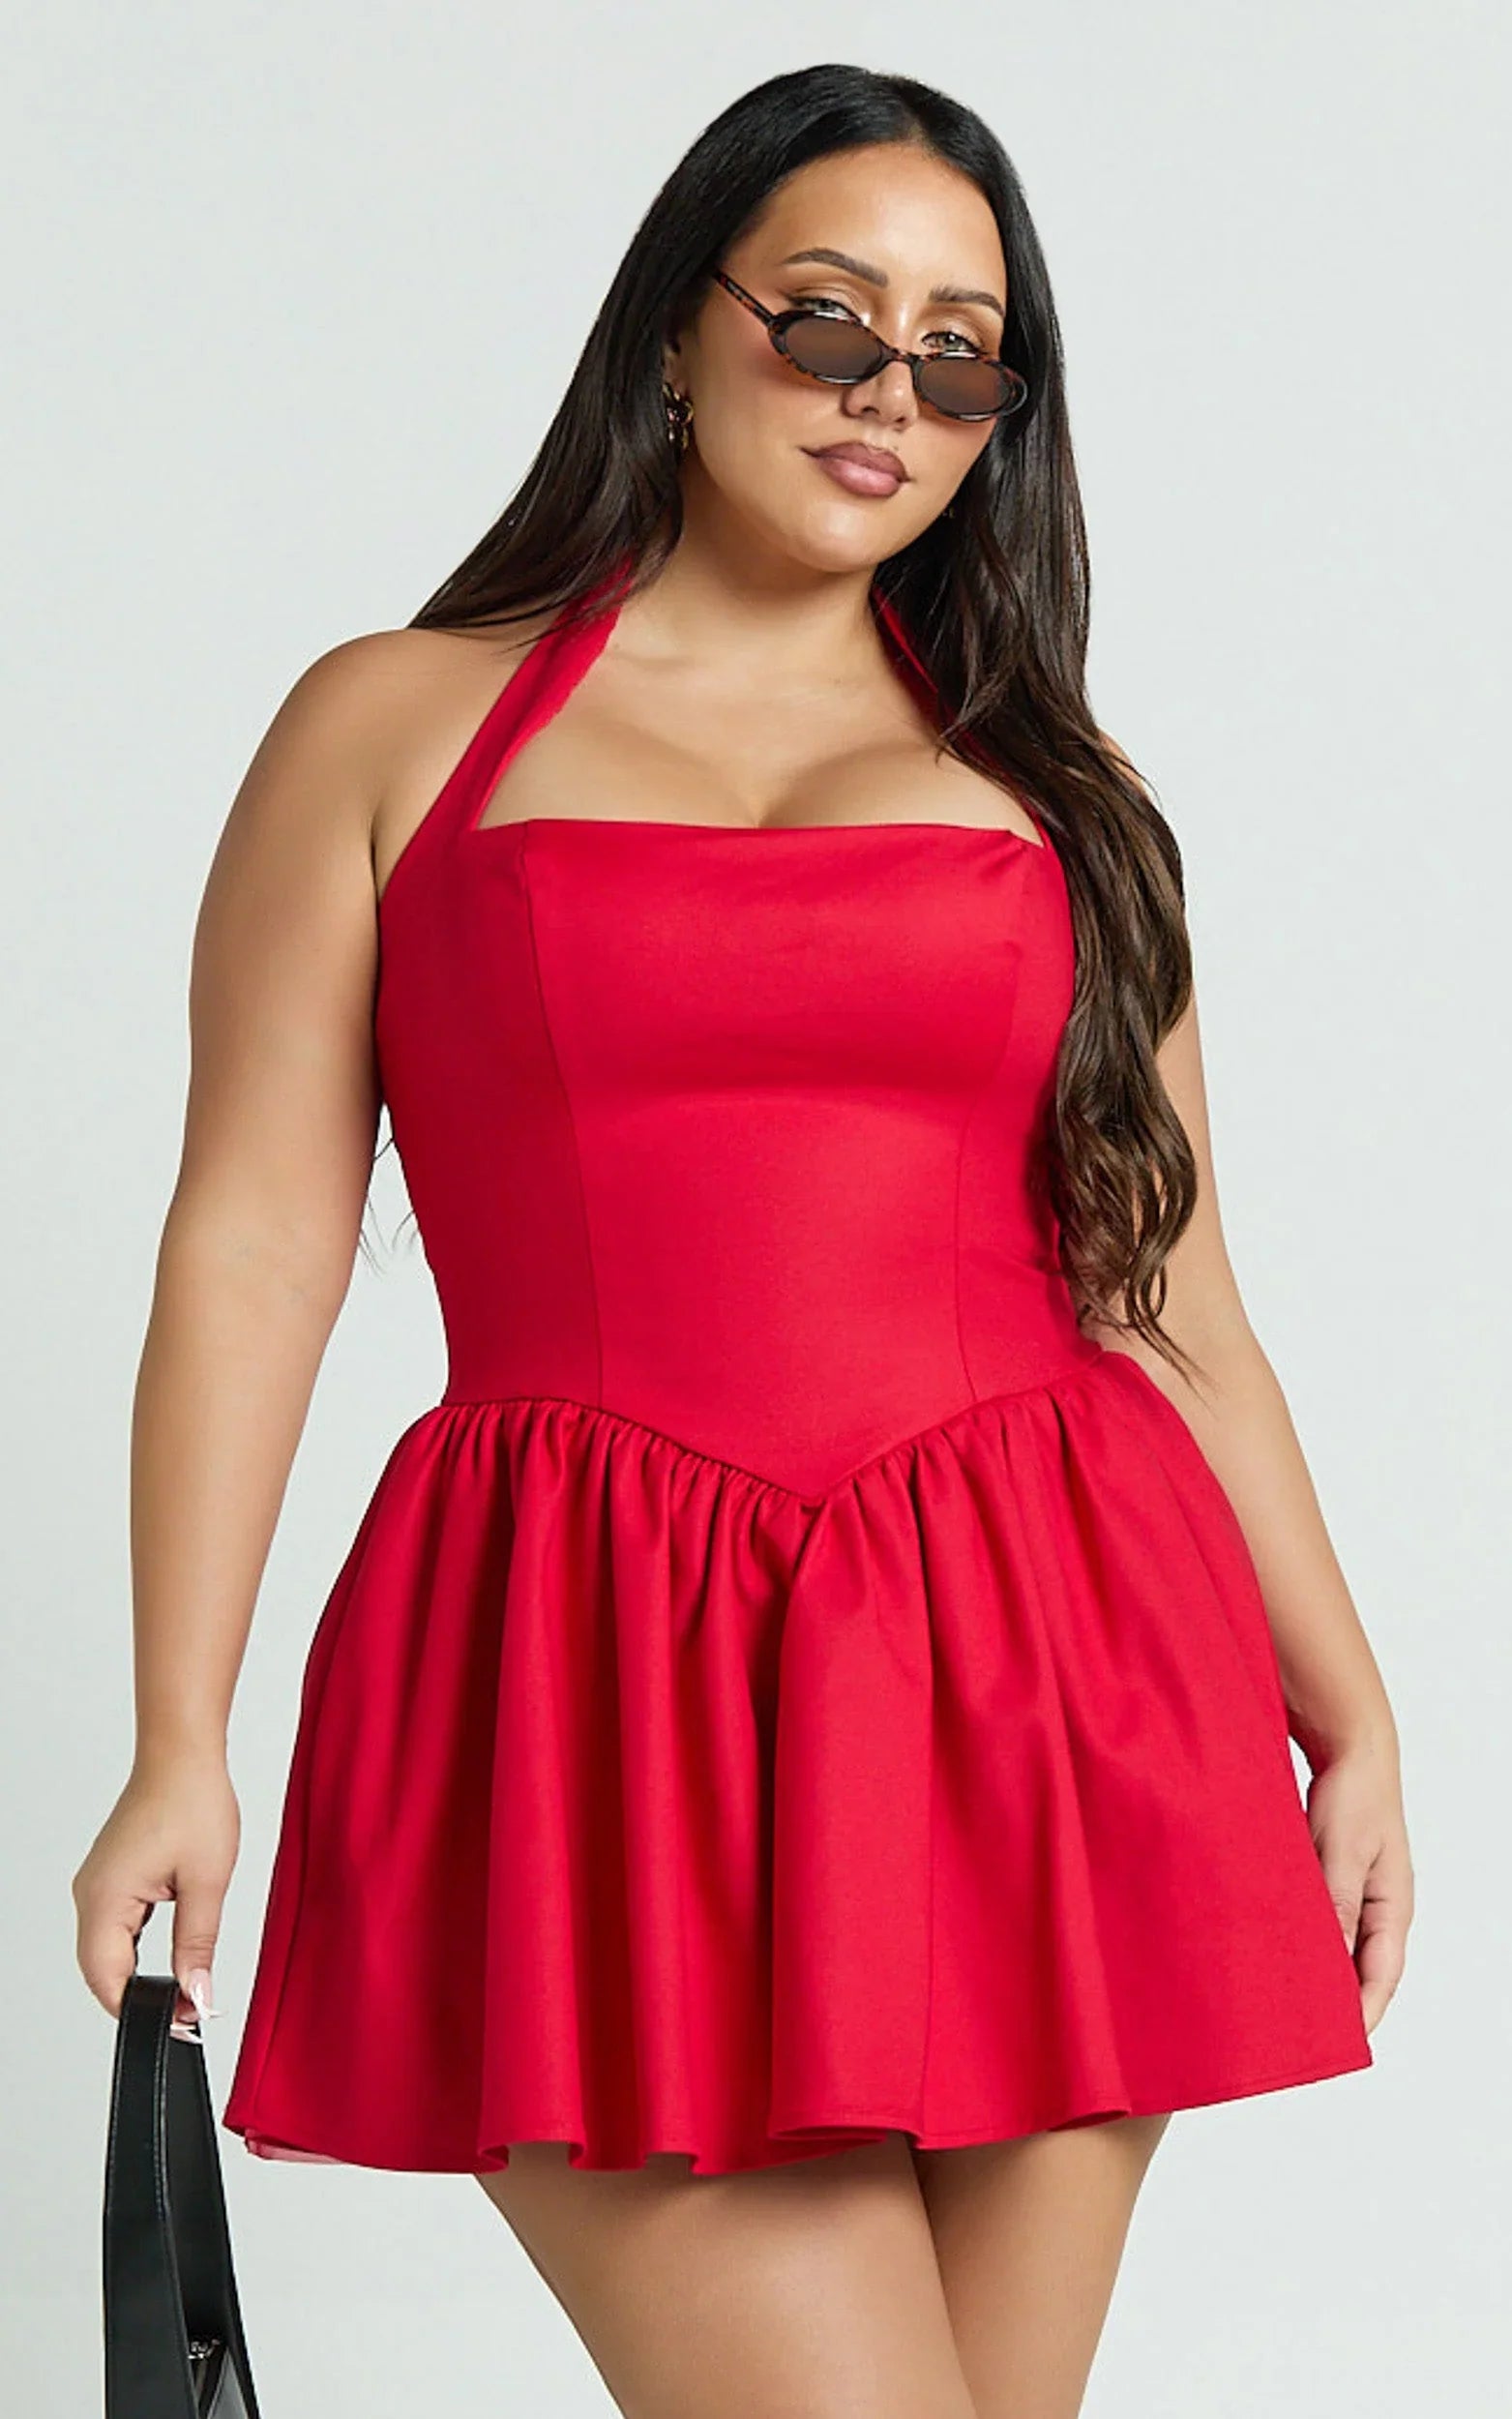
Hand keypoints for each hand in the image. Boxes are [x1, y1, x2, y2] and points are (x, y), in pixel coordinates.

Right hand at [72, 1750, 239, 2034]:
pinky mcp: (109, 1877)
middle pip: (102, 1970)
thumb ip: (198, 1945)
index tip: (181, 2026)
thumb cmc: (193, 1802)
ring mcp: (96, 1885)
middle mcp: (90, 1894)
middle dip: (140, 1998)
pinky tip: (165, 1954)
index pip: (109, 1980)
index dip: (142, 2011)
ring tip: (182, 1988)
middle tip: (188, 2012)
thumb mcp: (207, 1882)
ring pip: (106, 1951)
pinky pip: (113, 1928)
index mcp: (105, 1898)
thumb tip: (196, 1996)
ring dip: (137, 1974)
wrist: (182, 1754)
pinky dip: (135, 1948)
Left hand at [1304, 1736, 1412, 2034]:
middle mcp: (1378, 1908)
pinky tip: (1276, 1950)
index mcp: (1392, 1908)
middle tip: (1301, 2034)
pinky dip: (1304, 1939)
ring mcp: (1357, 1893)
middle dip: (1337, 2003)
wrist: (1349, 1747)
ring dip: (1318, 1972)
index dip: (1362, 2014)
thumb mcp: (1343, 1851)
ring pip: (1339, 1948)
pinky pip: (1322, 1921)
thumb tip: (1333, 1958)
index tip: (1339, 2046)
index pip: (1381, 1977)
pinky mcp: (1333, 1878)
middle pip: (1361, 1970)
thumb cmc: (1354, 1794)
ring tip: (1284, 2001)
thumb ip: (1338, 1903)